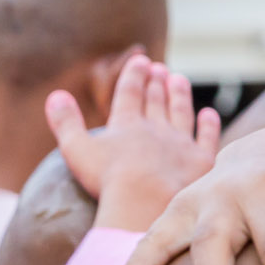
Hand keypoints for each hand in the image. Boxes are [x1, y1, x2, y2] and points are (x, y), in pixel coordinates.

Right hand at [46, 54, 219, 232]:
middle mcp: (156, 129)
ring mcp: (181, 144)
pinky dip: (209, 126)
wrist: (146, 202)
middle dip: (157, 82)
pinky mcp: (201, 162)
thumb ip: (66, 122)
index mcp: (127, 124)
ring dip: (179, 96)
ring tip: (179, 80)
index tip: (141, 61)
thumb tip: (55, 95)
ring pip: (181, 113)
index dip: (135, 76)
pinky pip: (207, 139)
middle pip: (156, 100)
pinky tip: (209, 115)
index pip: (130, 93)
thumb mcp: (77, 150)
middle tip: (160, 68)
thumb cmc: (107, 181)